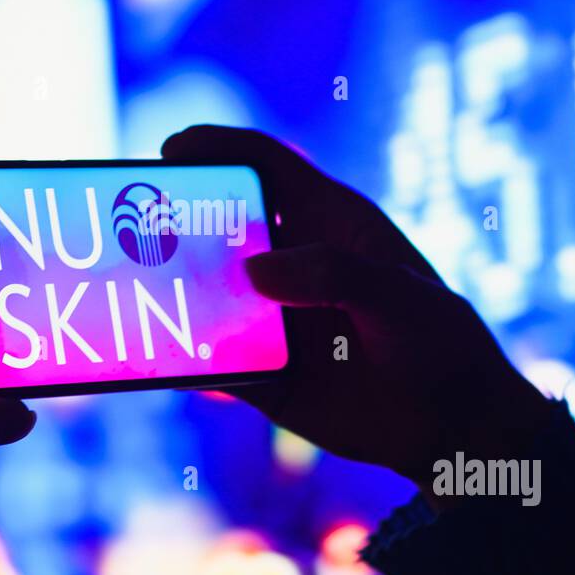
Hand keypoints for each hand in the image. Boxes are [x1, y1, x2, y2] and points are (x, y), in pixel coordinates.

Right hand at [162, 125, 551, 503]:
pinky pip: (208, 360)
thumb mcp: (398, 298)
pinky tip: (151, 357)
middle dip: (172, 217)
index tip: (170, 151)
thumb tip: (253, 270)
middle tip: (129, 221)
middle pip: (217, 223)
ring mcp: (270, 316)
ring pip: (203, 292)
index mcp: (327, 220)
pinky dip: (179, 357)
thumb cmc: (438, 342)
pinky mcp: (260, 372)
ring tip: (124, 286)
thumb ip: (334, 274)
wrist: (450, 427)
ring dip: (165, 289)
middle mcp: (291, 261)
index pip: (262, 164)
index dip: (216, 147)